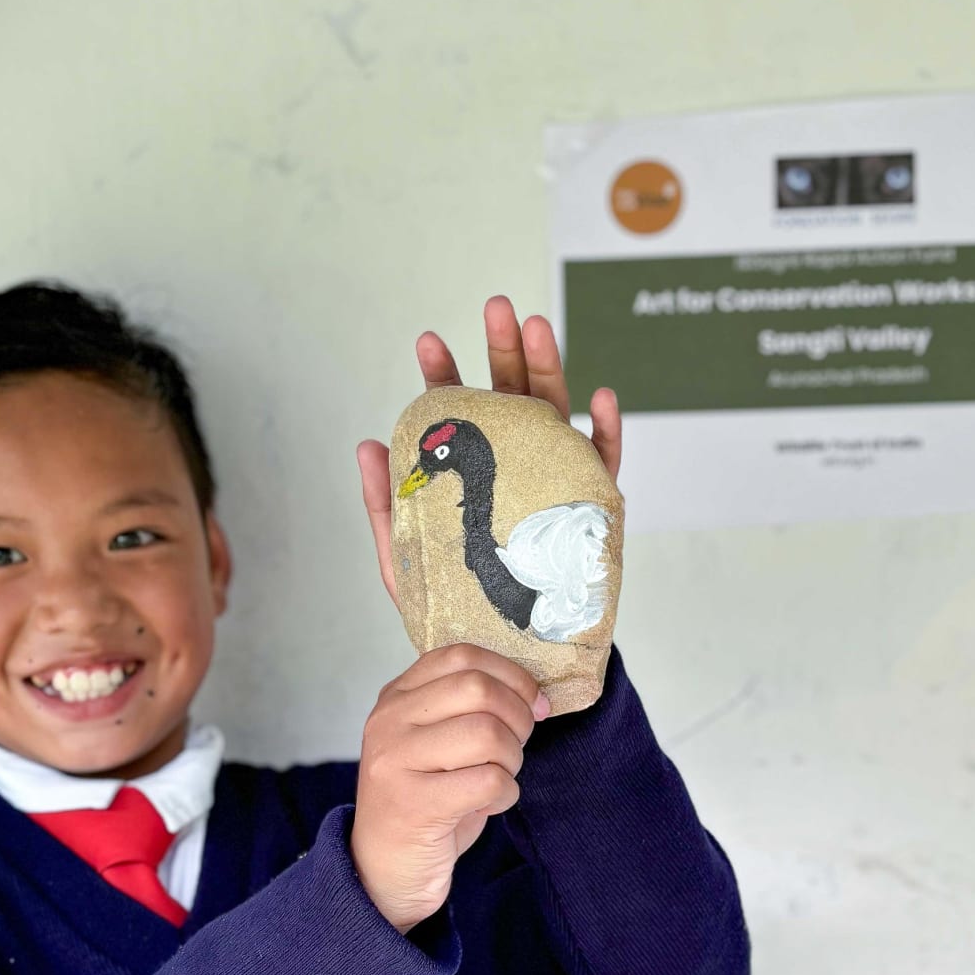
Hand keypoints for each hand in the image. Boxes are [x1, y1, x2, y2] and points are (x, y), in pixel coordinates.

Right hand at [349, 643, 550, 933]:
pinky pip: (488, 782)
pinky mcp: (413, 804)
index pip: (461, 655)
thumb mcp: (436, 741)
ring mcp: (396, 761)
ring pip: (486, 734)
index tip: (533, 702)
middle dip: (517, 717)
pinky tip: (490, 803)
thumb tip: (533, 691)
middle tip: (516, 745)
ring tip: (498, 777)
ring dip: (512, 759)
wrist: (382, 868)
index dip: (511, 674)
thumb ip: (466, 707)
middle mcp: (389, 721)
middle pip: (478, 689)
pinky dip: (505, 794)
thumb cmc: (424, 800)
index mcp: (396, 697)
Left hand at [355, 294, 622, 604]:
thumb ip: (387, 507)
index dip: (444, 377)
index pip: (458, 414)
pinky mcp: (593, 513)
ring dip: (550, 369)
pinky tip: (602, 399)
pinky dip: (608, 432)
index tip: (428, 344)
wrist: (505, 665)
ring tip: (538, 329)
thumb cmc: (455, 613)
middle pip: (511, 397)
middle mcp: (516, 467)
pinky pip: (606, 466)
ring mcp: (556, 485)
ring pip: (557, 416)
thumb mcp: (405, 562)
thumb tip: (366, 445)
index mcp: (472, 473)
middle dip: (503, 350)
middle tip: (495, 308)